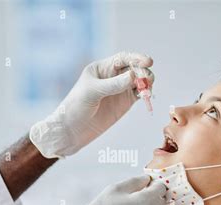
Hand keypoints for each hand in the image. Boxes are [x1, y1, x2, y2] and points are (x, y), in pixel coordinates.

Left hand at [29, 51, 153, 157]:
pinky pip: (139, 94)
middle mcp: (113, 76)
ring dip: (147, 82)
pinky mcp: (125, 102)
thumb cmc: (76, 106)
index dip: (136, 58)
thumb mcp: (92, 92)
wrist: (72, 130)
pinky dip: (145, 93)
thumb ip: (112, 84)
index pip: (122, 58)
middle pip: (134, 68)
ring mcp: (120, 89)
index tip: (147, 62)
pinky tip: (146, 96)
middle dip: (143, 72)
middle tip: (147, 80)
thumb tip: (133, 75)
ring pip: (139, 81)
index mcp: (102, 68)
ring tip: (147, 89)